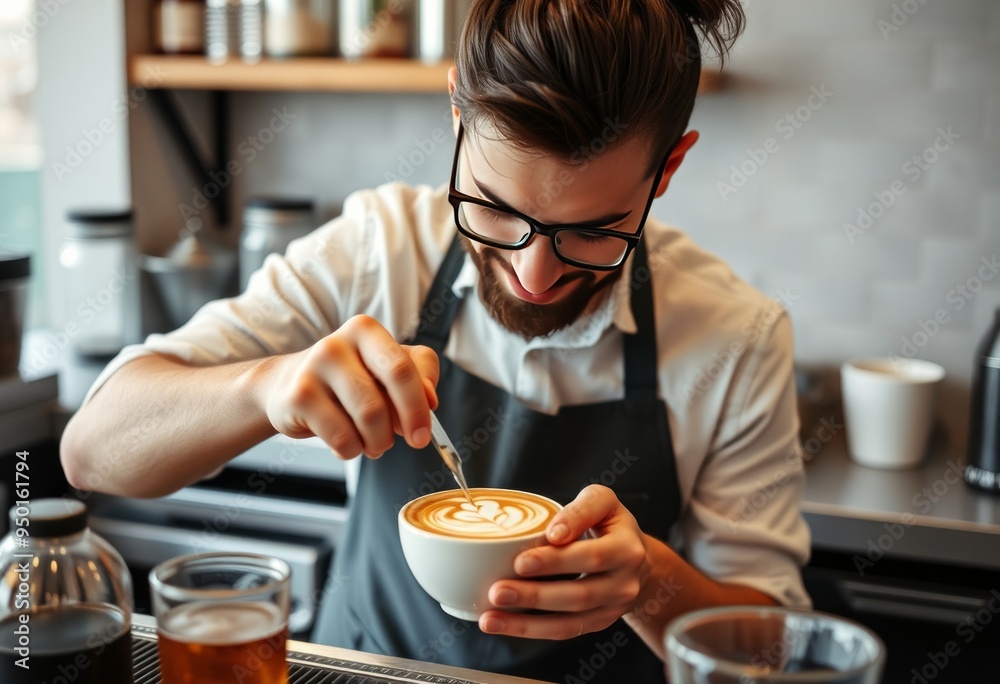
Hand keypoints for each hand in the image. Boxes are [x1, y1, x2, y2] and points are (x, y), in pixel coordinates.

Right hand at [260, 315, 438, 458]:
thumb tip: (430, 399)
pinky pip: (342, 438)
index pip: (403, 368)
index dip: (418, 405)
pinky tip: (348, 443)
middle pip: (386, 393)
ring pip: (367, 418)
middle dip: (405, 423)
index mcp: (366, 330)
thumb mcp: (386, 366)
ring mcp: (313, 369)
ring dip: (378, 441)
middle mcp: (337, 344)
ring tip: (374, 442)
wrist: (288, 384)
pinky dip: (352, 450)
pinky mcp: (298, 397)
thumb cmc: (348, 377)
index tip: (424, 432)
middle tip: (413, 441)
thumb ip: (418, 373)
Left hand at [479, 485, 649, 639]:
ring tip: (491, 618)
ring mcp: (613, 609)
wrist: (636, 559)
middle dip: (535, 596)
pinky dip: (532, 630)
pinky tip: (503, 624)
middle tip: (497, 591)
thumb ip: (581, 509)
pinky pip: (565, 631)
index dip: (556, 560)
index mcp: (626, 549)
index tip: (521, 561)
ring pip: (570, 621)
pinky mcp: (599, 623)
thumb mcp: (603, 502)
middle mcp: (624, 583)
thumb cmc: (610, 524)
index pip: (592, 556)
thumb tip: (553, 533)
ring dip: (526, 623)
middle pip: (579, 594)